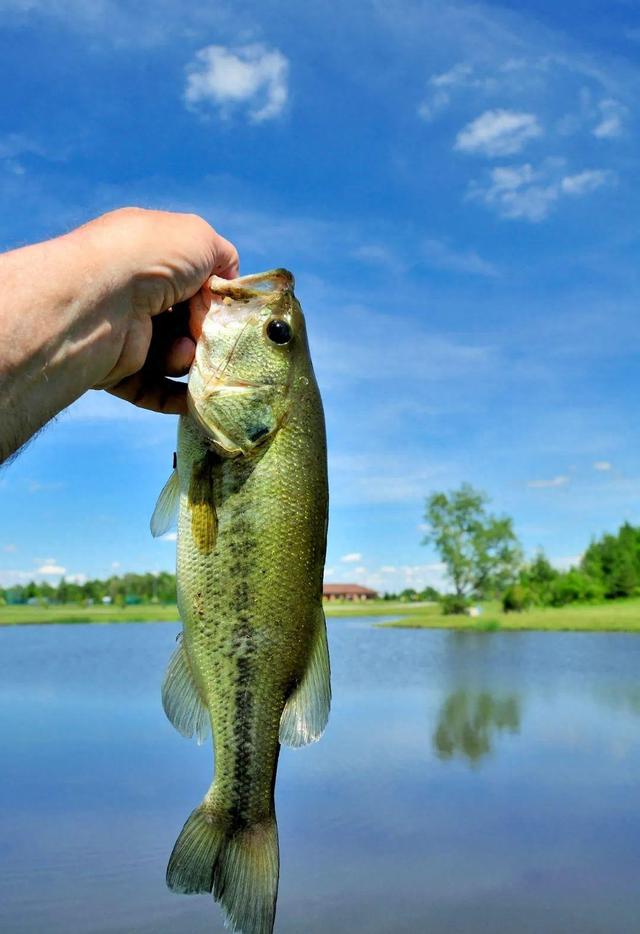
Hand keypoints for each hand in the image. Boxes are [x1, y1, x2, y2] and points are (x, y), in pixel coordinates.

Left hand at [87, 207, 238, 413]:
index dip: (213, 295)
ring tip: (184, 354)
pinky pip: (153, 389)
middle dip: (204, 332)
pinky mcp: (116, 370)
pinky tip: (194, 399)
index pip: (191, 280)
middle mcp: (132, 292)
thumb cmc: (152, 259)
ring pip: (173, 357)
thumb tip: (222, 286)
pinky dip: (176, 397)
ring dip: (188, 360)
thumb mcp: (199, 238)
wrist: (101, 299)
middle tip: (206, 334)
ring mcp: (123, 332)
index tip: (224, 306)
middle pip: (185, 322)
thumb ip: (221, 256)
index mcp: (146, 255)